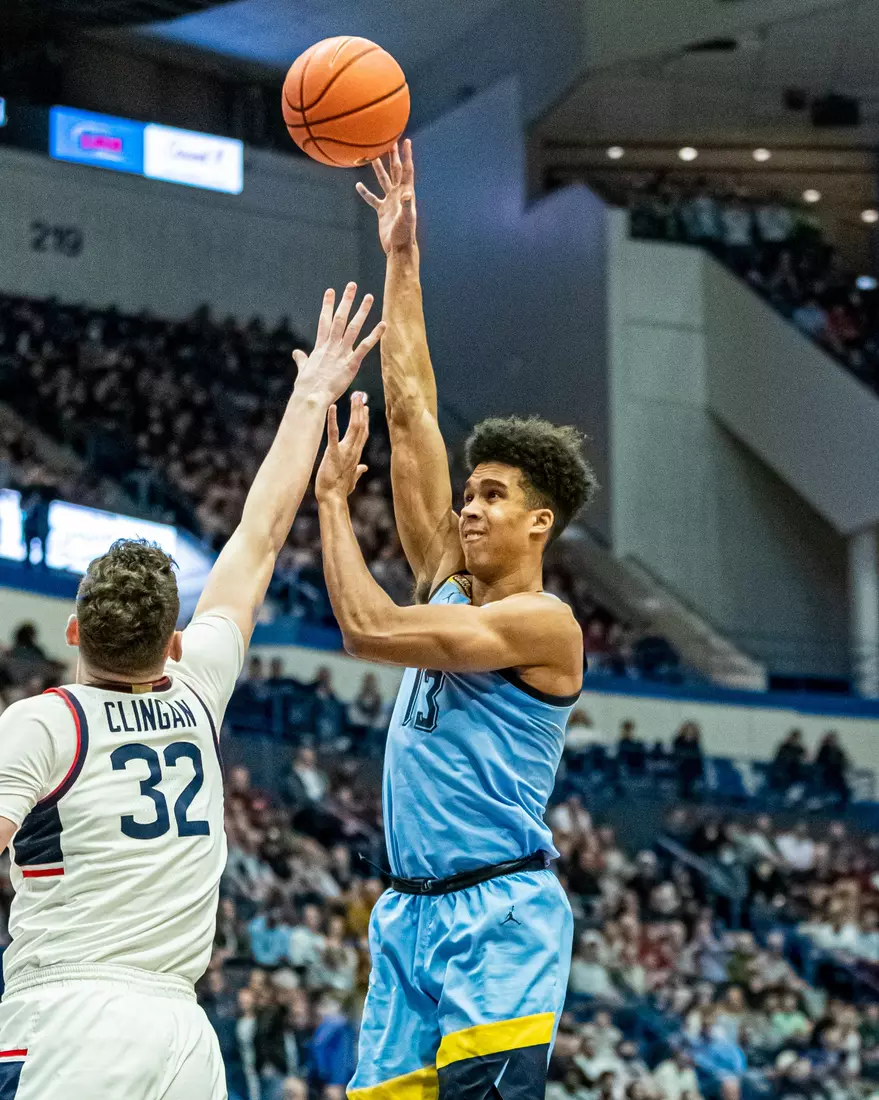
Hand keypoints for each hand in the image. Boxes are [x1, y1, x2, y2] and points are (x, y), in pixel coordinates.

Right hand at [293, 283, 384, 404]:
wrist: (310, 397)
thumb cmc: (306, 387)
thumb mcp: (303, 370)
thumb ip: (302, 359)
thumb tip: (296, 353)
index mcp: (320, 347)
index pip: (324, 321)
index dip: (327, 305)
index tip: (330, 291)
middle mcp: (331, 346)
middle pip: (339, 318)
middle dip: (346, 301)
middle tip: (352, 285)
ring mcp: (341, 354)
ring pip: (353, 328)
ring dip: (362, 312)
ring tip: (369, 297)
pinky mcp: (351, 364)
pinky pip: (365, 347)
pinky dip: (375, 335)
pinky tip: (383, 324)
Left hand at [316, 391, 369, 502]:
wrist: (333, 499)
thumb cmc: (340, 490)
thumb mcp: (352, 479)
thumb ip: (358, 471)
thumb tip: (364, 468)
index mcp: (356, 455)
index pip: (363, 434)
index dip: (364, 420)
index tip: (364, 408)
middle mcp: (353, 451)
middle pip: (361, 427)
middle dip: (360, 410)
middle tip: (359, 395)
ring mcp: (345, 452)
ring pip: (353, 427)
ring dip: (354, 411)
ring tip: (354, 397)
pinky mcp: (333, 454)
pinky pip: (333, 434)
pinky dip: (333, 420)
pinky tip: (332, 408)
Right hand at [356, 139, 415, 254]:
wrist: (398, 248)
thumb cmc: (404, 234)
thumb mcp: (406, 219)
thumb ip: (407, 206)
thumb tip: (407, 193)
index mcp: (406, 193)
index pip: (407, 170)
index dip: (407, 156)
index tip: (406, 141)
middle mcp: (398, 194)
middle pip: (396, 171)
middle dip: (393, 156)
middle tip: (390, 141)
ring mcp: (390, 202)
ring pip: (383, 181)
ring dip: (379, 169)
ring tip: (373, 157)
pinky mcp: (382, 210)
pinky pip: (372, 199)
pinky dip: (365, 193)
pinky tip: (358, 186)